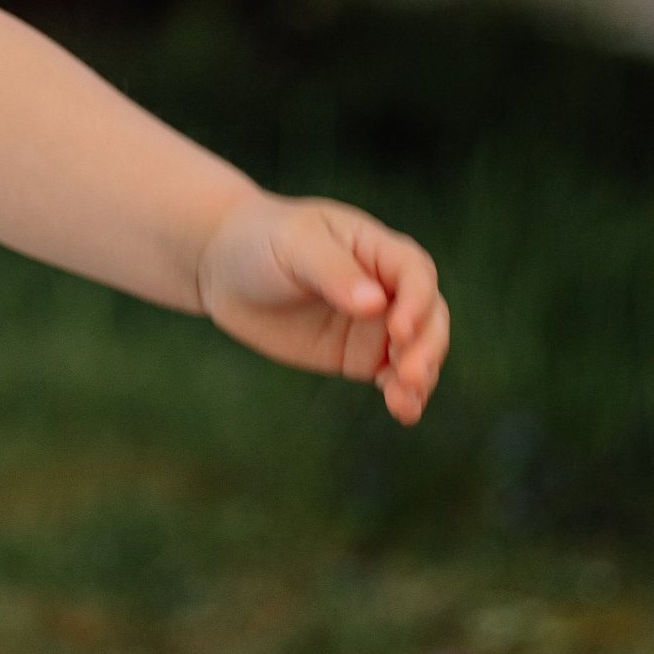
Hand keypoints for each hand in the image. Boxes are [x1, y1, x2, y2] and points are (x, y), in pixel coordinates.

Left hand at [195, 192, 449, 423]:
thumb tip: (374, 305)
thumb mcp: (293, 245)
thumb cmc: (261, 241)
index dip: (416, 302)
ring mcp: (374, 324)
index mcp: (376, 247)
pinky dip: (403, 394)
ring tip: (405, 402)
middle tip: (409, 374)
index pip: (415, 273)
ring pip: (417, 351)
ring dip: (420, 376)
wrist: (224, 269)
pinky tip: (403, 411)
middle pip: (429, 316)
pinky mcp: (358, 355)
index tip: (397, 330)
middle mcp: (386, 286)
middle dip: (426, 346)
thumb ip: (333, 272)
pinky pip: (392, 376)